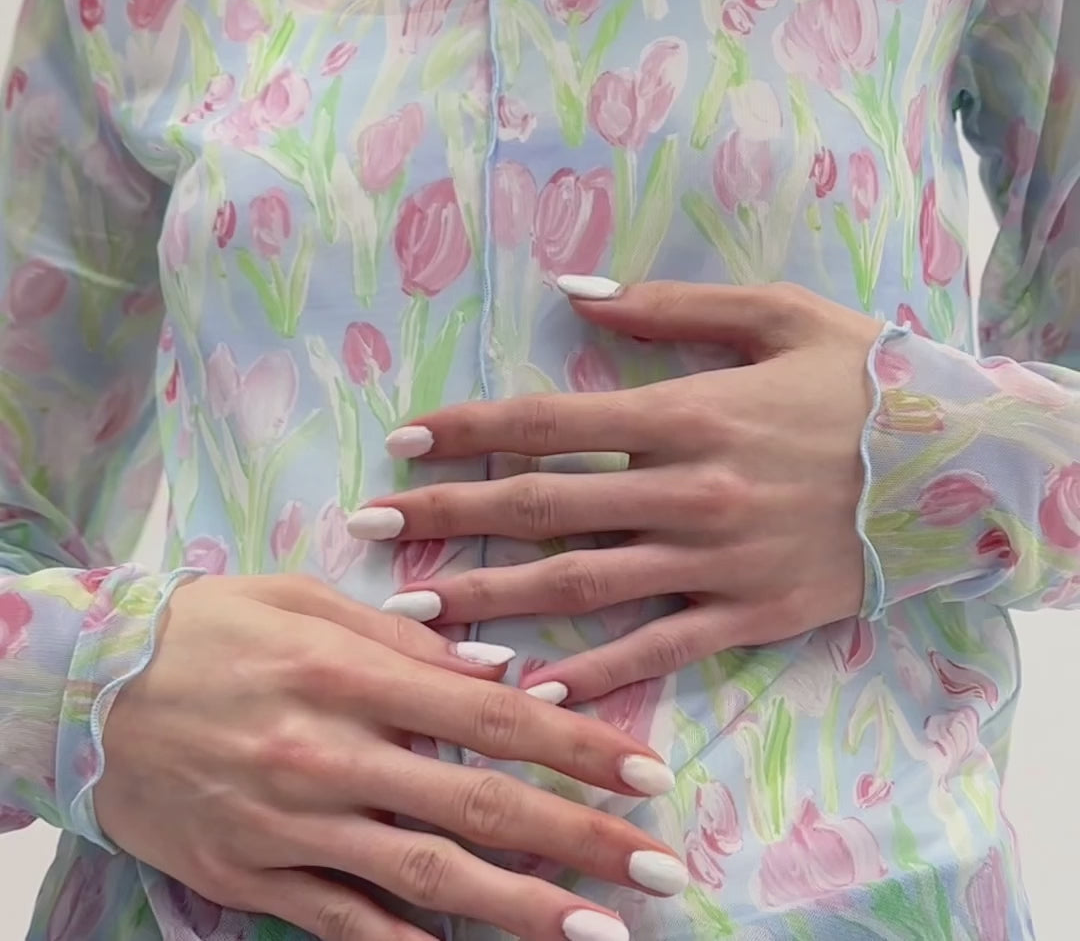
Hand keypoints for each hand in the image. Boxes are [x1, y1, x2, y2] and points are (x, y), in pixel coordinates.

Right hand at [96, 573, 686, 940]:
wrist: (91, 692)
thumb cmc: (210, 628)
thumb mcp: (304, 600)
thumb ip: (404, 640)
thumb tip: (500, 672)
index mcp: (351, 673)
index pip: (492, 716)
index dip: (577, 748)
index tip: (646, 772)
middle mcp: (333, 754)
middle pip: (479, 806)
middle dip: (582, 839)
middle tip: (662, 867)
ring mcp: (296, 826)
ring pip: (428, 878)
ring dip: (523, 908)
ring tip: (602, 931)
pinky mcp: (257, 877)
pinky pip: (345, 923)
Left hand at [356, 280, 882, 705]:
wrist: (956, 465)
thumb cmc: (861, 378)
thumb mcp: (774, 314)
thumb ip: (667, 306)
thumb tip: (569, 289)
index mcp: (685, 412)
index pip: (549, 422)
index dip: (469, 431)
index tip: (405, 440)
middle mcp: (686, 490)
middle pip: (542, 507)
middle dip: (448, 515)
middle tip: (370, 527)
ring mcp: (715, 561)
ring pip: (582, 585)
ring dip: (492, 598)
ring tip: (416, 612)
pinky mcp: (748, 615)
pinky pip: (657, 647)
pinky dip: (594, 668)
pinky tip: (530, 684)